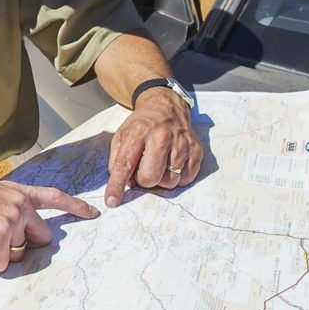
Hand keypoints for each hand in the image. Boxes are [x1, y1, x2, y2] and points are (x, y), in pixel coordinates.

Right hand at [0, 177, 98, 273]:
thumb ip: (6, 210)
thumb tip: (11, 238)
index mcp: (17, 192)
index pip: (54, 197)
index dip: (75, 207)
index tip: (92, 213)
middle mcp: (21, 203)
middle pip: (41, 238)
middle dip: (22, 246)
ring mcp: (13, 218)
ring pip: (17, 254)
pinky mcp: (2, 234)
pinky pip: (1, 264)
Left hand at [105, 87, 202, 206]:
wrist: (167, 108)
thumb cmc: (142, 126)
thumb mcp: (121, 136)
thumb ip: (117, 160)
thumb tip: (122, 184)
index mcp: (139, 132)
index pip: (126, 164)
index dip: (117, 185)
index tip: (112, 201)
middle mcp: (162, 137)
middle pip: (150, 178)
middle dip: (144, 180)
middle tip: (143, 169)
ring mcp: (182, 144)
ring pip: (169, 182)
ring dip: (161, 179)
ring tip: (159, 163)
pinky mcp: (196, 151)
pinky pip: (185, 180)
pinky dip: (176, 177)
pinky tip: (172, 163)